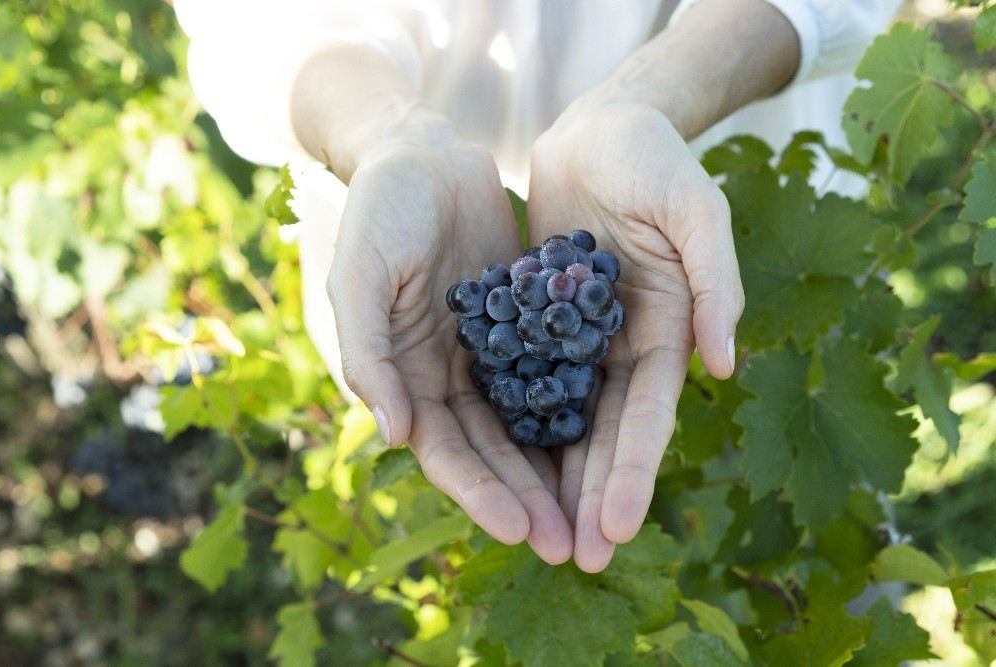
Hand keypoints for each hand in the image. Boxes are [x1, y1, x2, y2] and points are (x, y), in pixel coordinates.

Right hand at [326, 117, 571, 563]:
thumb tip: (393, 437)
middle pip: (494, 451)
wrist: (424, 153)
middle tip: (571, 548)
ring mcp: (491, 351)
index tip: (520, 531)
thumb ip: (369, 353)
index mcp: (406, 375)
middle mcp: (449, 375)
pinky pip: (556, 372)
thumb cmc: (380, 211)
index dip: (480, 493)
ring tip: (597, 515)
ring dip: (559, 471)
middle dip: (529, 499)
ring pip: (529, 423)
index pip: (446, 450)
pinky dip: (578, 407)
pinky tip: (613, 441)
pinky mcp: (527, 322)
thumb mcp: (361, 275)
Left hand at [528, 99, 744, 571]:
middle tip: (576, 561)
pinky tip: (493, 467)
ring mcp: (577, 338)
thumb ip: (716, 282)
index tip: (617, 528)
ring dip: (551, 478)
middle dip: (591, 497)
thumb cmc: (655, 160)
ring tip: (535, 535)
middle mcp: (621, 346)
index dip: (633, 472)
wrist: (600, 129)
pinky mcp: (536, 320)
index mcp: (665, 330)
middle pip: (604, 434)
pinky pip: (520, 379)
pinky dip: (511, 423)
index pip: (648, 416)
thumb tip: (724, 366)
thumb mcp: (696, 209)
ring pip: (561, 420)